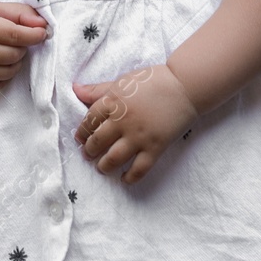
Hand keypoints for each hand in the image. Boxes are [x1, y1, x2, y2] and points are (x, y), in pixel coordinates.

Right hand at [0, 0, 47, 91]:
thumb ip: (19, 13)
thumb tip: (43, 26)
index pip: (15, 35)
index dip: (34, 35)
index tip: (42, 33)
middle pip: (13, 55)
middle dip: (23, 48)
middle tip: (17, 40)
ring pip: (8, 72)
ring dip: (15, 62)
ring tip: (7, 50)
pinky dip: (3, 75)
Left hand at [72, 64, 197, 184]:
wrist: (184, 86)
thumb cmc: (153, 80)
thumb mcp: (122, 81)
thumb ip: (98, 89)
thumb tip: (76, 89)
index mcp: (113, 102)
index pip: (89, 121)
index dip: (82, 132)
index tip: (80, 138)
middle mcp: (123, 121)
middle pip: (97, 141)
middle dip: (89, 151)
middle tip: (88, 155)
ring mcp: (139, 136)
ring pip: (113, 159)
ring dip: (103, 166)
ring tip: (101, 168)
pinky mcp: (155, 148)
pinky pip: (139, 169)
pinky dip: (129, 178)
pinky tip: (124, 179)